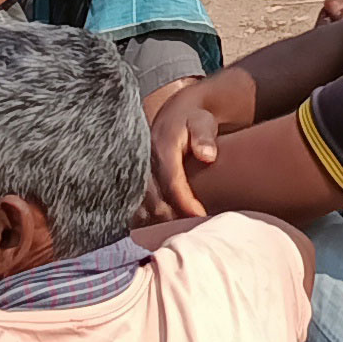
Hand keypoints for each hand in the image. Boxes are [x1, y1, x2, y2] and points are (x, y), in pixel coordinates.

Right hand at [142, 79, 224, 220]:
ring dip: (159, 219)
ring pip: (143, 205)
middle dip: (173, 216)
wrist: (177, 113)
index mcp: (162, 148)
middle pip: (154, 199)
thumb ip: (205, 137)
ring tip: (181, 228)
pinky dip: (149, 217)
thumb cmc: (194, 120)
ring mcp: (138, 171)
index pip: (172, 182)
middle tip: (194, 227)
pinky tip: (164, 224)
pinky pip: (137, 204)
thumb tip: (207, 156)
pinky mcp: (135, 179)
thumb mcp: (203, 122)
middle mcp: (145, 162)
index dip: (185, 202)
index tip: (200, 216)